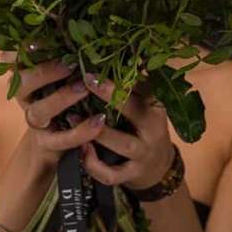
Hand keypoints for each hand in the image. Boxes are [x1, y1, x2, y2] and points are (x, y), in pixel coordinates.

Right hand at [0, 52, 106, 173]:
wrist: (59, 140)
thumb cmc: (66, 93)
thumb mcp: (65, 70)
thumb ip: (67, 51)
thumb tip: (83, 22)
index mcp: (26, 75)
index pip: (13, 58)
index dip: (20, 49)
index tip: (34, 40)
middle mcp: (26, 97)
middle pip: (21, 83)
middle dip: (44, 72)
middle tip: (69, 64)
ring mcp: (35, 121)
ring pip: (39, 112)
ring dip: (61, 99)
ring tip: (84, 89)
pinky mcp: (48, 144)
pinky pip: (61, 139)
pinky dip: (80, 131)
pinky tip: (98, 121)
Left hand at [79, 73, 175, 189]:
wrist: (159, 168)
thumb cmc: (145, 128)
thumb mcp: (146, 106)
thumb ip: (132, 86)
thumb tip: (113, 56)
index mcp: (155, 107)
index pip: (141, 88)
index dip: (119, 76)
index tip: (96, 66)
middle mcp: (153, 130)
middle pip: (135, 112)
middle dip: (112, 96)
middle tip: (87, 82)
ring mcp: (143, 154)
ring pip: (122, 145)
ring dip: (97, 132)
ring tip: (73, 118)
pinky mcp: (132, 175)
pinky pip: (111, 174)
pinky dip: (94, 164)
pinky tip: (81, 150)